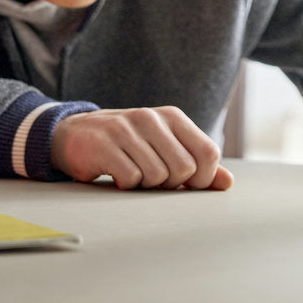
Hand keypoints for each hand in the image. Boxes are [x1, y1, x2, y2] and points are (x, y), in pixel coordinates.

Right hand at [51, 107, 233, 190]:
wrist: (74, 135)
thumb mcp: (165, 148)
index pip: (208, 153)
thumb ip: (198, 165)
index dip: (203, 178)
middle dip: (171, 184)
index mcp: (173, 117)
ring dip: (146, 185)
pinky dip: (125, 184)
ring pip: (157, 177)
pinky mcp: (104, 144)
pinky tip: (116, 173)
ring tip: (132, 172)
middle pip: (184, 169)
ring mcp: (126, 129)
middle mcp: (152, 118)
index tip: (186, 183)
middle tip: (152, 178)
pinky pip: (131, 178)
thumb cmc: (128, 146)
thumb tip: (227, 183)